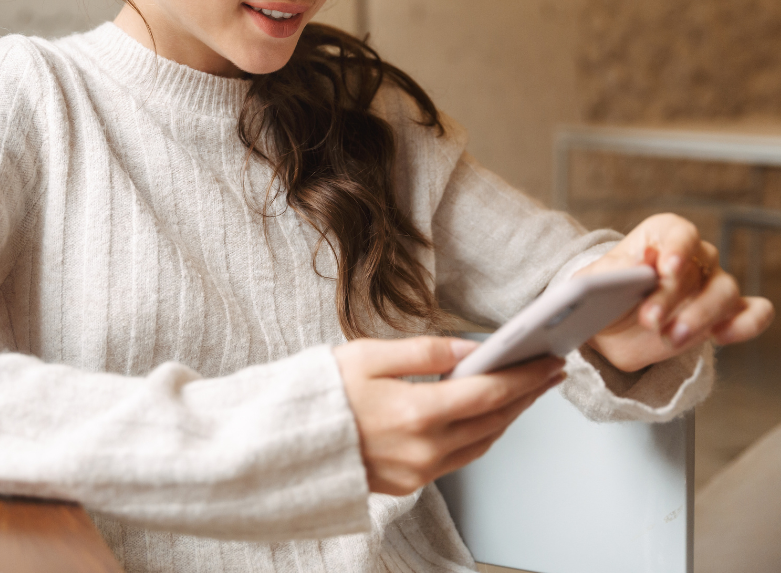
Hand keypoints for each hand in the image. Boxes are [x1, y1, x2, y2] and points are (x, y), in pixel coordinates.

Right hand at [333, 337, 564, 495]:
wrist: (283, 444)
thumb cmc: (319, 395)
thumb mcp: (367, 355)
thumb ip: (423, 351)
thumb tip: (468, 348)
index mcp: (416, 412)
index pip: (489, 392)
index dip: (525, 376)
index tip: (548, 361)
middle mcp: (424, 448)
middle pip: (494, 420)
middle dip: (527, 395)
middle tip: (549, 372)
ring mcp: (418, 470)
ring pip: (482, 444)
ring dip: (508, 417)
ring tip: (524, 393)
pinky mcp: (408, 483)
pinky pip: (459, 459)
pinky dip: (480, 436)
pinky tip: (485, 418)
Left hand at [579, 213, 773, 371]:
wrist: (606, 326)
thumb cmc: (601, 294)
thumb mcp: (593, 281)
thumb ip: (614, 271)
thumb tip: (641, 261)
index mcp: (661, 237)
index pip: (679, 232)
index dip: (677, 248)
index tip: (666, 268)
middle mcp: (694, 256)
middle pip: (698, 269)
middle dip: (672, 296)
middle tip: (649, 319)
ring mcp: (713, 285)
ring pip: (725, 292)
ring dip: (701, 316)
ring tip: (671, 337)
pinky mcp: (726, 315)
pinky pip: (753, 313)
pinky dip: (746, 323)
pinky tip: (721, 336)